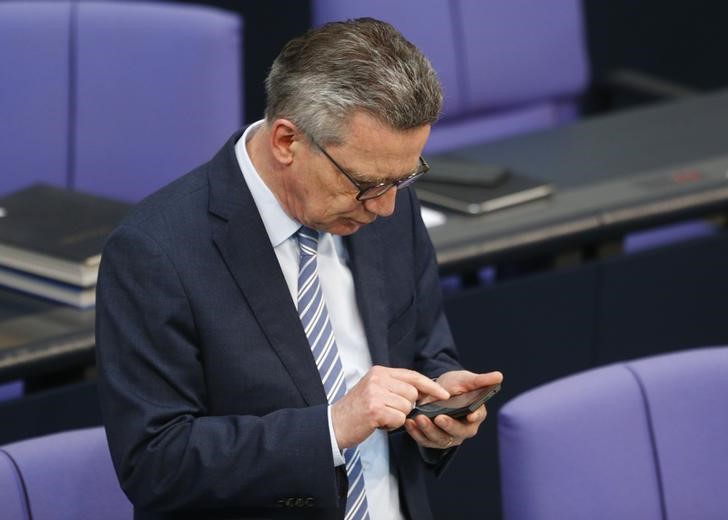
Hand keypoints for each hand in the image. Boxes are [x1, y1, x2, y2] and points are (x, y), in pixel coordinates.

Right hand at [330, 366, 449, 448]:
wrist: (334, 424)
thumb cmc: (357, 410)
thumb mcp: (374, 390)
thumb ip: (395, 387)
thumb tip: (423, 392)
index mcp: (379, 372)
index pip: (412, 376)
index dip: (430, 386)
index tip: (445, 394)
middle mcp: (378, 379)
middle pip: (413, 394)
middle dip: (406, 407)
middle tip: (387, 411)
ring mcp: (375, 393)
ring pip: (407, 407)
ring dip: (397, 417)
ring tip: (380, 417)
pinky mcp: (375, 409)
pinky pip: (399, 418)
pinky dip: (391, 425)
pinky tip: (378, 423)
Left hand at [404, 370, 502, 449]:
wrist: (438, 391)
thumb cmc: (457, 385)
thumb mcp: (467, 380)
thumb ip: (481, 380)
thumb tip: (499, 376)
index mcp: (476, 414)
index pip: (477, 417)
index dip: (474, 416)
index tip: (470, 415)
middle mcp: (464, 429)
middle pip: (458, 433)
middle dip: (448, 426)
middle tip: (439, 418)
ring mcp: (448, 436)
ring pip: (440, 439)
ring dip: (428, 431)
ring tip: (419, 419)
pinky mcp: (433, 439)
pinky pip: (425, 440)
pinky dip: (416, 433)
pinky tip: (410, 423)